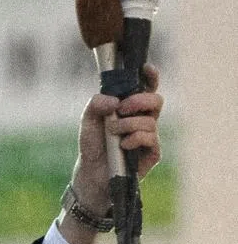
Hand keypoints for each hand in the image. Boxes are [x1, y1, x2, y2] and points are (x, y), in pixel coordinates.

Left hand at [60, 65, 162, 243]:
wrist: (91, 174)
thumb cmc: (92, 146)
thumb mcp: (88, 122)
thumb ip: (96, 105)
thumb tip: (114, 100)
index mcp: (130, 108)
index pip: (146, 88)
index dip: (150, 76)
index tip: (146, 69)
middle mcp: (143, 119)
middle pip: (156, 100)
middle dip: (139, 100)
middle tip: (121, 108)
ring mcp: (150, 136)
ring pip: (151, 120)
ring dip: (129, 124)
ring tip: (113, 132)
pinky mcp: (152, 153)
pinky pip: (151, 138)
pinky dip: (135, 138)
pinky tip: (123, 145)